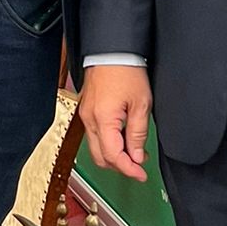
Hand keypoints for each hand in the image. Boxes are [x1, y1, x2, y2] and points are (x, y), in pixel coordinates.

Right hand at [78, 64, 153, 182]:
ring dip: (114, 155)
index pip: (113, 156)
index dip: (128, 169)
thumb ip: (137, 134)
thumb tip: (136, 157)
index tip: (141, 175)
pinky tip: (123, 139)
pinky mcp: (87, 110)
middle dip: (120, 166)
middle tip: (138, 167)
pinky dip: (109, 142)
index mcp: (103, 119)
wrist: (112, 50)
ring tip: (134, 151)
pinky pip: (95, 135)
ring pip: (96, 148)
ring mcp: (86, 115)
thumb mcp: (141, 104)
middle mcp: (89, 120)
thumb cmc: (126, 71)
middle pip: (100, 157)